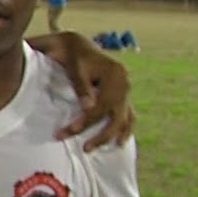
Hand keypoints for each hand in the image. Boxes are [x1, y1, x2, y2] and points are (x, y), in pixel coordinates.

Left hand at [52, 31, 134, 149]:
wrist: (78, 47)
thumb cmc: (75, 58)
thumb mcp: (76, 69)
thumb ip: (82, 87)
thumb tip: (88, 107)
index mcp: (115, 73)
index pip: (103, 104)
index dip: (86, 120)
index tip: (68, 131)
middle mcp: (125, 82)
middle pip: (115, 114)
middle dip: (101, 134)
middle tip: (85, 149)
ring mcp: (127, 89)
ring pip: (124, 117)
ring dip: (113, 135)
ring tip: (102, 149)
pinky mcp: (124, 95)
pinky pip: (129, 115)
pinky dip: (126, 128)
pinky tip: (120, 142)